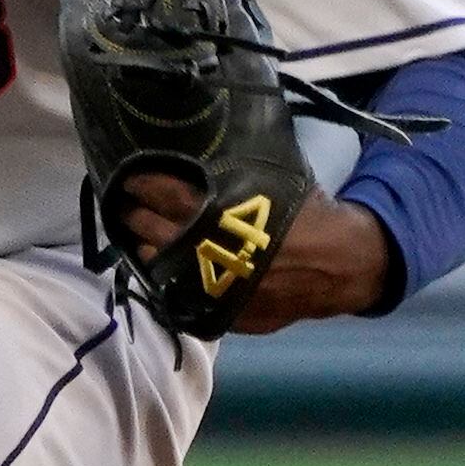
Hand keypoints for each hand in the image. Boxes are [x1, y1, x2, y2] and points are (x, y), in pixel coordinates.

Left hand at [119, 175, 388, 334]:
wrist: (341, 263)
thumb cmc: (306, 212)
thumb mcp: (272, 178)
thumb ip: (234, 172)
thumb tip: (199, 150)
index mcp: (227, 213)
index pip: (169, 195)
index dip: (144, 186)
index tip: (129, 179)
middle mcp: (218, 251)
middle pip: (158, 233)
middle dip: (136, 217)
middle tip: (123, 205)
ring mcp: (218, 288)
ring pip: (163, 270)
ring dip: (146, 252)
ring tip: (135, 238)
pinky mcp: (225, 314)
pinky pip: (183, 301)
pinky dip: (168, 285)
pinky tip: (159, 272)